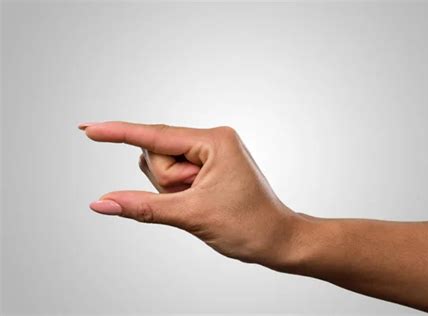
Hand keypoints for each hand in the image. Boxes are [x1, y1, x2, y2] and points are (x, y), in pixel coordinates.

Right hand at [80, 122, 298, 266]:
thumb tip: (101, 203)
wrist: (276, 240)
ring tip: (201, 202)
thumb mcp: (191, 215)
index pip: (155, 136)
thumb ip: (141, 207)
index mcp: (214, 141)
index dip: (119, 132)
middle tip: (195, 199)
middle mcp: (211, 140)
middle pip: (157, 156)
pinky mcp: (207, 167)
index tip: (88, 128)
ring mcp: (209, 154)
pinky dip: (176, 192)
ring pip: (162, 168)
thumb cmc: (248, 225)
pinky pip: (173, 176)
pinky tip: (199, 201)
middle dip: (167, 183)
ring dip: (172, 190)